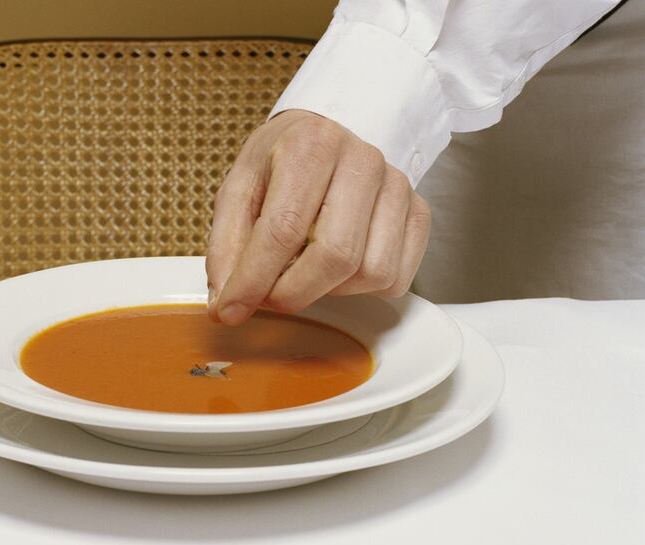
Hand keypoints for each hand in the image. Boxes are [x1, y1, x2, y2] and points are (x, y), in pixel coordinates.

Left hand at [206, 110, 430, 324]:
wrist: (325, 134)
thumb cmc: (280, 162)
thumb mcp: (239, 189)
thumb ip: (226, 245)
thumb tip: (226, 302)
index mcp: (310, 145)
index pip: (283, 229)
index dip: (254, 280)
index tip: (232, 310)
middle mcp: (361, 160)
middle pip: (335, 256)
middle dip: (293, 293)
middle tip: (268, 297)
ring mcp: (397, 186)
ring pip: (371, 272)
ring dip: (329, 290)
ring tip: (304, 271)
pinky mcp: (418, 211)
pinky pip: (396, 277)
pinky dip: (361, 289)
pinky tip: (337, 268)